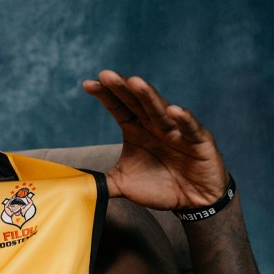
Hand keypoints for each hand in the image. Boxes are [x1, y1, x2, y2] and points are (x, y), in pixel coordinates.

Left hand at [83, 70, 230, 210]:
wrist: (193, 199)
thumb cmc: (159, 187)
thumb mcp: (124, 185)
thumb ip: (101, 183)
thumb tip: (75, 186)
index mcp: (137, 130)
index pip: (118, 108)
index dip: (105, 96)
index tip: (88, 84)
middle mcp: (154, 125)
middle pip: (136, 103)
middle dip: (121, 88)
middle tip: (106, 74)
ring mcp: (177, 130)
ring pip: (160, 110)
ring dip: (148, 96)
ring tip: (135, 82)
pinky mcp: (199, 140)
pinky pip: (190, 128)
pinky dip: (183, 119)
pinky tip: (173, 111)